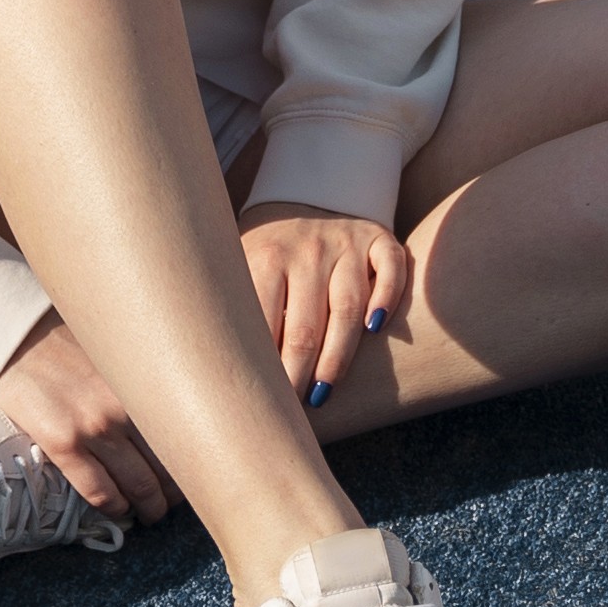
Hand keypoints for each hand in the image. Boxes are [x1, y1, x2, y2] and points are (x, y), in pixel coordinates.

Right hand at [0, 311, 174, 527]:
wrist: (14, 335)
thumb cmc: (69, 341)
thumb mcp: (119, 355)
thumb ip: (144, 385)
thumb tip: (172, 418)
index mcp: (145, 384)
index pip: (185, 437)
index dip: (192, 465)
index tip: (194, 476)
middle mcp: (125, 407)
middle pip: (168, 467)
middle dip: (173, 493)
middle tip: (171, 500)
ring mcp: (94, 427)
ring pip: (139, 486)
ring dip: (148, 507)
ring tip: (148, 512)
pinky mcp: (63, 443)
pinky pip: (99, 491)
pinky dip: (114, 507)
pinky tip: (117, 508)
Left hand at [236, 203, 408, 411]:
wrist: (300, 196)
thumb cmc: (263, 251)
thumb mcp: (237, 267)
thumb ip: (232, 307)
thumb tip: (216, 370)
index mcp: (266, 256)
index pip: (267, 322)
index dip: (265, 365)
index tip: (260, 399)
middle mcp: (307, 249)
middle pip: (307, 325)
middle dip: (298, 374)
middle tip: (290, 410)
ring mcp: (345, 242)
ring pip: (349, 307)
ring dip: (338, 355)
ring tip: (323, 391)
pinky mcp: (378, 238)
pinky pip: (391, 268)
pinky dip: (387, 297)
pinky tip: (376, 329)